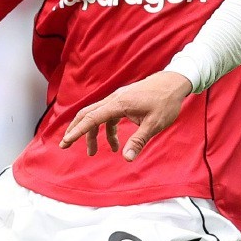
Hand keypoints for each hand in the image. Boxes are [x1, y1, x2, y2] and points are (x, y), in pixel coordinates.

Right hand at [60, 72, 193, 159]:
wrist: (175, 82)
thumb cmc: (166, 102)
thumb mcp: (154, 124)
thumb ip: (138, 141)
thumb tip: (126, 159)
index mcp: (119, 103)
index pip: (92, 118)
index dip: (78, 131)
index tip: (66, 142)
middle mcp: (114, 99)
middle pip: (87, 114)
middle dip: (75, 130)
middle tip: (65, 145)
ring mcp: (118, 99)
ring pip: (97, 116)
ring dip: (93, 134)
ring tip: (93, 152)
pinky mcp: (123, 102)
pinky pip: (107, 116)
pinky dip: (106, 130)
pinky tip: (114, 143)